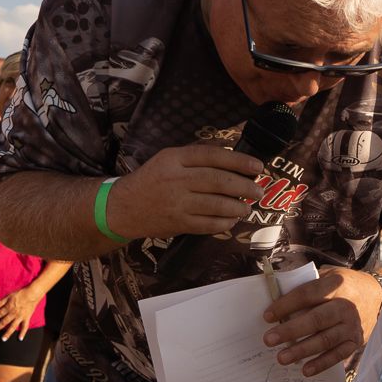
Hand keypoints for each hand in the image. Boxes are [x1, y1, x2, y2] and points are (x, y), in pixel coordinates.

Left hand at [0, 284, 41, 339]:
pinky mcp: (26, 318)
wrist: (32, 294)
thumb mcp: (9, 296)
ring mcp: (20, 317)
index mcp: (8, 308)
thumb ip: (0, 302)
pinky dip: (23, 333)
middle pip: (3, 322)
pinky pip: (25, 327)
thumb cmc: (20, 294)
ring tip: (3, 339)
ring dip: (7, 333)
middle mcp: (13, 314)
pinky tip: (20, 338)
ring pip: (13, 327)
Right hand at [108, 146, 265, 240]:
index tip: (257, 166)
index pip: (212, 156)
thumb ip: (196, 157)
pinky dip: (225, 223)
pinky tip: (232, 220)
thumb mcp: (168, 159)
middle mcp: (176, 179)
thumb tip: (232, 156)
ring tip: (247, 206)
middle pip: (218, 181)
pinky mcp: (178, 224)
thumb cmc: (152, 180)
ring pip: (217, 205)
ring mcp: (177, 203)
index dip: (238, 161)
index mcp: (174, 158)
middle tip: (258, 191)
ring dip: (238, 206)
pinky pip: (209, 224)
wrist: (123, 208)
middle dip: (244, 186)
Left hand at [263, 267, 381, 377]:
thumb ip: (307, 287)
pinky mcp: (356, 341)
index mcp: (336, 285)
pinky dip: (321, 364)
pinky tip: (305, 370)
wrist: (376, 295)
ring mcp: (353, 325)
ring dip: (302, 350)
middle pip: (316, 320)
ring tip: (282, 358)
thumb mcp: (328, 276)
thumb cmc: (343, 286)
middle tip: (269, 340)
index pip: (307, 295)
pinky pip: (338, 355)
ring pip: (325, 340)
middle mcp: (347, 305)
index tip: (267, 316)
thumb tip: (276, 302)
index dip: (286, 305)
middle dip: (290, 331)